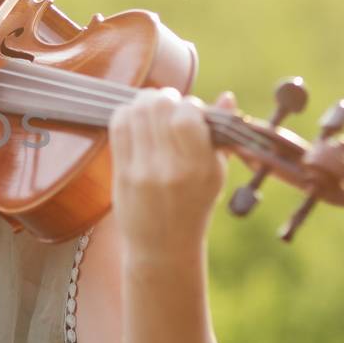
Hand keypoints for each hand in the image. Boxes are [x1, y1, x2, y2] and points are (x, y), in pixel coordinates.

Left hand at [107, 87, 237, 246]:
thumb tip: (225, 96)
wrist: (163, 246)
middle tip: (169, 105)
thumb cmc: (194, 206)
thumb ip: (220, 136)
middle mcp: (169, 169)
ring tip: (152, 109)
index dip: (189, 104)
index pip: (187, 115)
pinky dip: (125, 113)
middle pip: (158, 107)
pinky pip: (117, 127)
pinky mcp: (121, 173)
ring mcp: (142, 171)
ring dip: (144, 102)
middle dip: (165, 97)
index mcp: (199, 168)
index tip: (191, 111)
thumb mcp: (216, 174)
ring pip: (135, 112)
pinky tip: (135, 120)